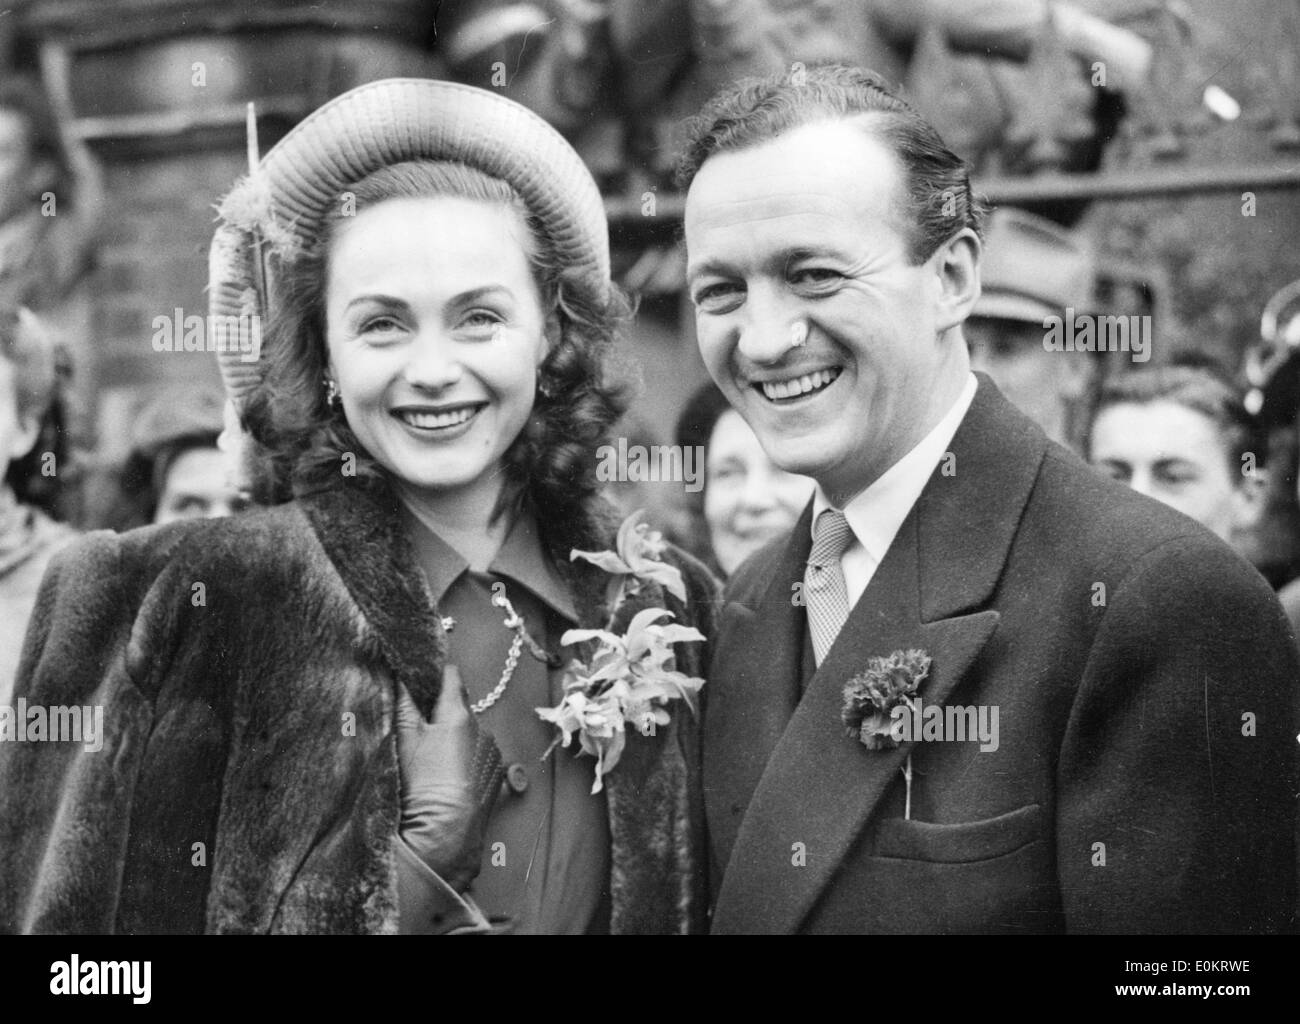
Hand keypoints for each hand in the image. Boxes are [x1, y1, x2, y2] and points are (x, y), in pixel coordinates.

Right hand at [396, 666, 503, 891]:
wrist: (446, 832)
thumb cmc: (422, 785)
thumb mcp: (405, 741)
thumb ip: (404, 705)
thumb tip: (401, 678)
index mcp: (458, 714)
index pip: (451, 676)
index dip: (437, 672)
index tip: (425, 674)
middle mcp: (481, 726)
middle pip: (460, 706)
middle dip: (443, 712)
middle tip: (422, 727)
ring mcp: (492, 749)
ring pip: (471, 731)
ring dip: (457, 736)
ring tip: (436, 760)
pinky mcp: (497, 771)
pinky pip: (480, 753)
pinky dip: (468, 757)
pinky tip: (451, 775)